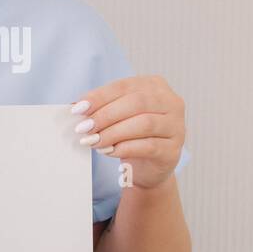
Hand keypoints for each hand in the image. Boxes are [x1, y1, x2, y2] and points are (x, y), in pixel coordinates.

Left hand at [70, 75, 185, 190]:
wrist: (148, 166)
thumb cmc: (131, 135)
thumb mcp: (118, 116)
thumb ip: (102, 107)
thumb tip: (76, 105)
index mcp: (156, 86)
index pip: (125, 86)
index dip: (100, 97)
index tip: (78, 109)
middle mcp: (171, 102)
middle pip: (136, 103)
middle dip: (105, 115)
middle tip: (84, 128)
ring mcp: (176, 126)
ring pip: (144, 123)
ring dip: (113, 133)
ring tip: (93, 141)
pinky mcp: (173, 150)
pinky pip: (149, 146)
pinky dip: (125, 148)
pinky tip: (109, 151)